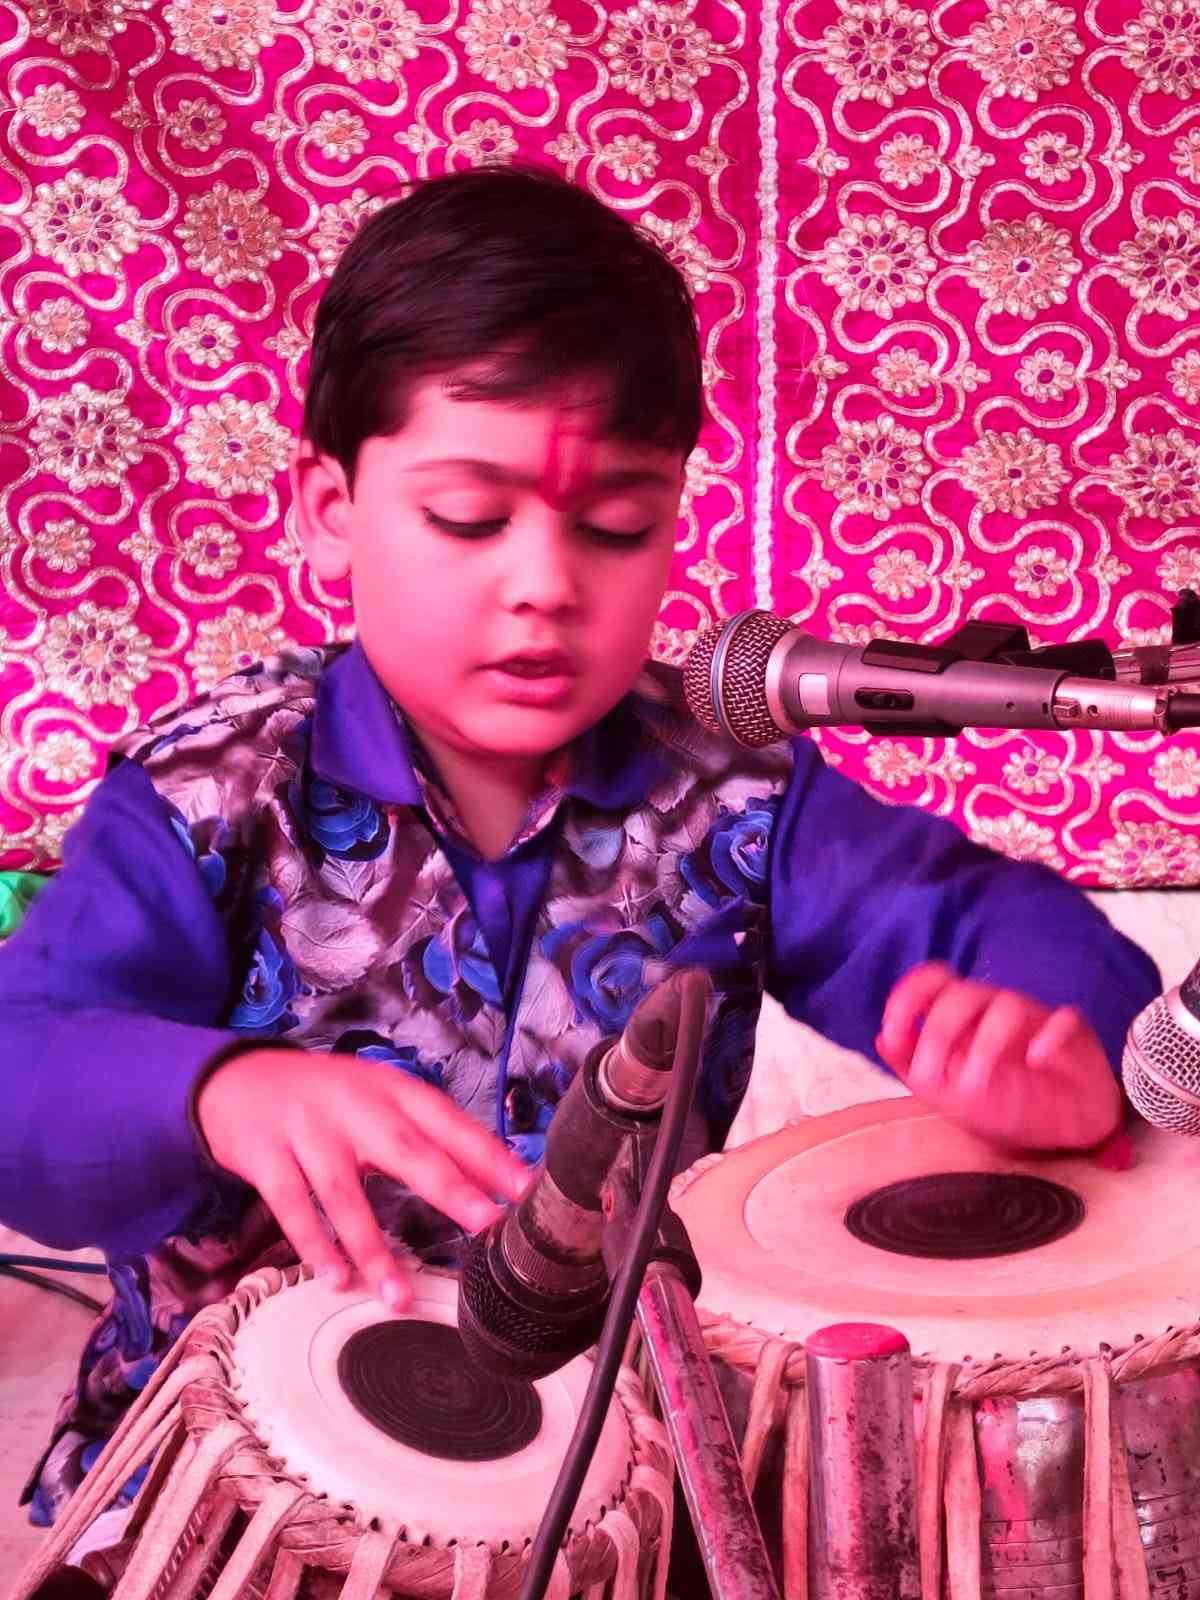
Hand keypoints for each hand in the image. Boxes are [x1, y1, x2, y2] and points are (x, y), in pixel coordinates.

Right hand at [196, 1048, 531, 1308]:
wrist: (237, 1080)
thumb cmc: (326, 1099)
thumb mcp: (380, 1102)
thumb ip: (430, 1137)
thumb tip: (497, 1179)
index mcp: (391, 1090)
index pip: (448, 1123)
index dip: (489, 1156)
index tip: (527, 1190)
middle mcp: (353, 1106)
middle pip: (406, 1149)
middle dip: (450, 1187)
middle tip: (487, 1224)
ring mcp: (307, 1130)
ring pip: (345, 1193)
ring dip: (372, 1247)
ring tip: (398, 1296)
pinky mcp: (265, 1155)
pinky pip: (292, 1207)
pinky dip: (313, 1246)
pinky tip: (335, 1279)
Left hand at [875, 962, 1121, 1152]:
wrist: (1063, 1134)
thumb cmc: (1003, 1102)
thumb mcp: (945, 1093)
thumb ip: (910, 1065)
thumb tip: (882, 1037)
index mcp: (965, 1016)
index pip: (934, 980)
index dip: (908, 997)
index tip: (894, 1032)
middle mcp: (998, 1010)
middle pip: (964, 994)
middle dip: (939, 1034)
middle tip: (932, 1078)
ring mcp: (1037, 1021)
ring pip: (1009, 1005)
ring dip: (985, 1045)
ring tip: (973, 1086)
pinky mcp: (1075, 1039)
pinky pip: (1066, 1021)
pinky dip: (1050, 1036)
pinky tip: (1036, 1060)